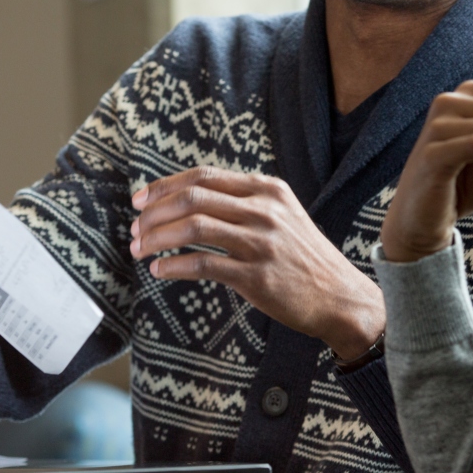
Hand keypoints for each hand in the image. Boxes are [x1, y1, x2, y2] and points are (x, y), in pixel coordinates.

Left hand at [130, 167, 384, 359]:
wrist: (339, 296)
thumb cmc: (302, 257)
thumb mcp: (282, 214)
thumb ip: (244, 202)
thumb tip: (189, 199)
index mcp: (267, 189)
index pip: (204, 176)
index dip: (164, 186)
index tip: (139, 199)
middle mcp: (264, 209)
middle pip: (193, 198)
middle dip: (154, 212)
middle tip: (133, 228)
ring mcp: (261, 242)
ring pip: (193, 228)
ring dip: (156, 238)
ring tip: (138, 250)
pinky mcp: (256, 276)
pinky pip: (203, 264)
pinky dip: (173, 266)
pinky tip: (158, 270)